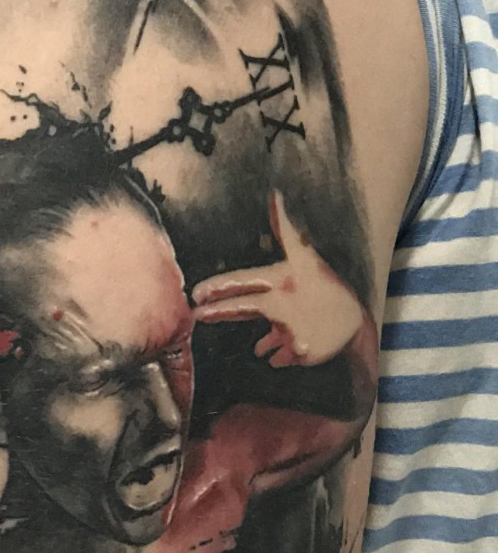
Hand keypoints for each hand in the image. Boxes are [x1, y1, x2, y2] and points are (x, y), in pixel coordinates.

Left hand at [191, 191, 364, 366]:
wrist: (355, 320)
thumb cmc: (323, 284)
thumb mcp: (306, 255)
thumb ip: (285, 230)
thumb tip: (274, 195)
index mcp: (285, 278)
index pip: (246, 281)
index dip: (220, 286)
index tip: (197, 293)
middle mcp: (287, 301)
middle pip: (247, 307)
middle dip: (220, 310)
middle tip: (197, 315)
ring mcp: (296, 328)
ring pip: (266, 340)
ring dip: (264, 342)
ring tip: (260, 347)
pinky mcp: (304, 351)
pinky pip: (280, 357)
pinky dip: (279, 354)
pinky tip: (282, 355)